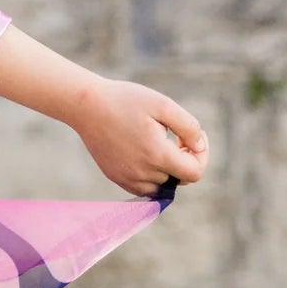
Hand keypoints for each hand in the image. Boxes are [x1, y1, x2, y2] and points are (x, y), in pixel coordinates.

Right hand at [69, 78, 209, 197]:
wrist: (85, 105)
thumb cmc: (125, 100)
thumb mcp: (163, 105)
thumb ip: (189, 127)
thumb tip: (200, 147)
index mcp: (157, 156)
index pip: (195, 173)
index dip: (201, 155)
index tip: (191, 136)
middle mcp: (142, 173)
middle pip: (179, 178)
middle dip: (183, 158)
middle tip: (173, 133)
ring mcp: (127, 178)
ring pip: (162, 185)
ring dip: (167, 168)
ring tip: (156, 141)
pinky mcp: (116, 177)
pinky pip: (143, 188)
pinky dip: (150, 175)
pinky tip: (143, 151)